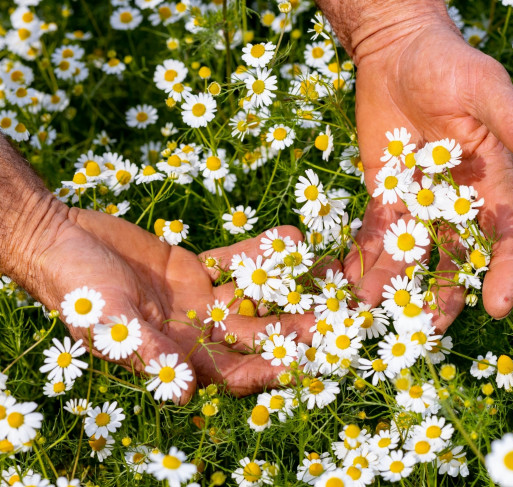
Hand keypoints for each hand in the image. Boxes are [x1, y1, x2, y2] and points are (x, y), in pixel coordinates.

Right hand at [27, 205, 312, 402]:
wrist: (61, 240)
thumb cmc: (76, 288)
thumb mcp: (108, 320)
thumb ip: (147, 351)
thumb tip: (187, 392)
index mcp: (179, 357)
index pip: (234, 373)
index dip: (267, 369)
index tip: (302, 362)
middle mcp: (198, 333)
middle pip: (256, 335)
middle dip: (293, 327)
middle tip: (333, 316)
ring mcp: (201, 300)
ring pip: (254, 297)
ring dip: (288, 286)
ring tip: (326, 272)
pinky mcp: (199, 268)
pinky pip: (237, 262)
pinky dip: (262, 251)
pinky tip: (291, 235)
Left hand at [343, 9, 512, 330]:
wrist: (397, 50)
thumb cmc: (449, 62)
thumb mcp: (484, 87)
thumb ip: (512, 119)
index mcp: (493, 182)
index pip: (506, 234)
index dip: (504, 270)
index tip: (498, 306)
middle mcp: (459, 201)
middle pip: (458, 259)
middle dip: (444, 295)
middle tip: (426, 329)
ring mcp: (420, 202)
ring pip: (414, 256)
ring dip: (397, 286)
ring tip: (374, 312)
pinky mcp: (385, 196)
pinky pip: (376, 235)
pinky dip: (364, 260)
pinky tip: (348, 283)